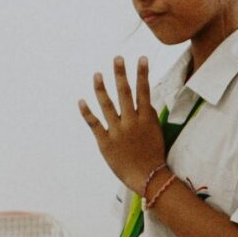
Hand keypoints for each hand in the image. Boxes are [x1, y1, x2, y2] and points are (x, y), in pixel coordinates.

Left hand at [80, 57, 166, 193]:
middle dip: (121, 74)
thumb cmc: (153, 155)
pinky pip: (94, 124)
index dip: (143, 74)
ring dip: (102, 88)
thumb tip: (145, 100)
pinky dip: (87, 112)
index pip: (144, 91)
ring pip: (108, 105)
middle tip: (118, 58)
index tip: (142, 59)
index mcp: (146, 119)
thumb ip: (148, 116)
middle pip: (125, 93)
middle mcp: (132, 122)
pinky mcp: (105, 141)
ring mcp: (117, 131)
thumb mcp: (156, 133)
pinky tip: (81, 100)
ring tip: (97, 74)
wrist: (148, 177)